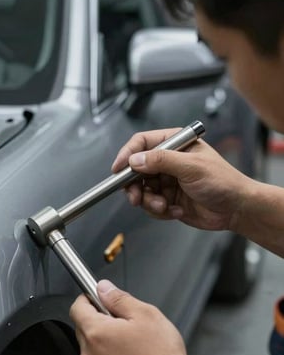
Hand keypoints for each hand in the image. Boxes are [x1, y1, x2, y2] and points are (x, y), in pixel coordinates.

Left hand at [70, 280, 204, 354]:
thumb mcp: (144, 313)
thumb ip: (118, 297)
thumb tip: (103, 288)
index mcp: (96, 333)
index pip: (77, 307)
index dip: (89, 297)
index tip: (101, 296)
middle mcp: (89, 354)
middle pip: (82, 324)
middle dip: (98, 316)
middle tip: (122, 317)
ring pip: (90, 343)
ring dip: (103, 336)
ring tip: (128, 337)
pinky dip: (107, 353)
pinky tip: (128, 353)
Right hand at [112, 128, 252, 231]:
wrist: (236, 209)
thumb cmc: (223, 181)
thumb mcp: (191, 167)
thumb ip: (161, 161)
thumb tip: (135, 159)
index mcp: (174, 144)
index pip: (141, 143)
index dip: (127, 155)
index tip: (118, 169)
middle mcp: (168, 161)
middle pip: (136, 169)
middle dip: (135, 186)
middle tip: (136, 197)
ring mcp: (167, 180)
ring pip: (142, 190)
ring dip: (150, 202)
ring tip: (164, 206)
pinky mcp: (167, 198)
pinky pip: (151, 205)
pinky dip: (160, 211)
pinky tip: (175, 211)